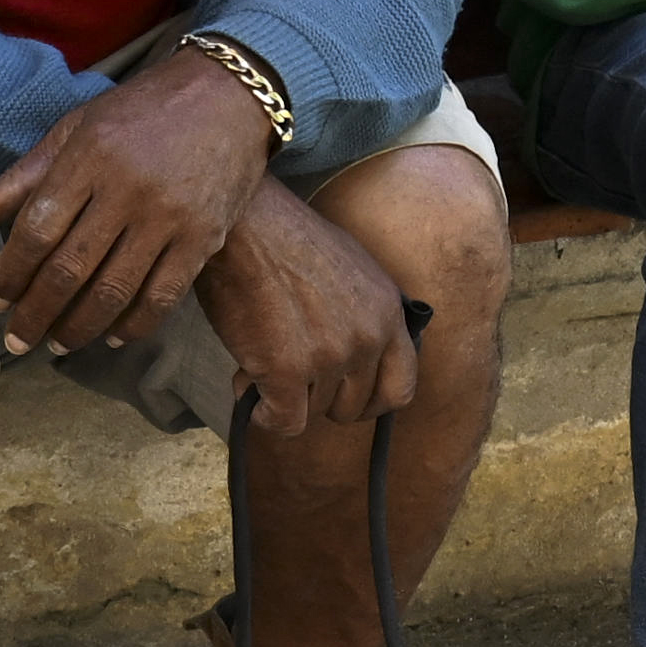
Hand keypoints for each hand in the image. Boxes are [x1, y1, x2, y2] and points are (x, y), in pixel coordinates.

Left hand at [0, 48, 272, 355]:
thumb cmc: (141, 112)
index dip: (12, 272)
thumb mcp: (76, 129)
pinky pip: (161, 297)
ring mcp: (168, 217)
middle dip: (36, 313)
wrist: (228, 96)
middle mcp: (126, 190)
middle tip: (16, 340)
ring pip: (113, 292)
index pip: (37, 230)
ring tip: (56, 345)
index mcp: (88, 159)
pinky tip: (110, 337)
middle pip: (69, 270)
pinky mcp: (202, 237)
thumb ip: (24, 176)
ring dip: (78, 328)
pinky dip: (133, 325)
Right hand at [184, 175, 422, 433]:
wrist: (244, 224)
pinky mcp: (289, 369)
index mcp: (388, 312)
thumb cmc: (287, 239)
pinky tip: (247, 388)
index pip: (401, 388)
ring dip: (284, 398)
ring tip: (261, 361)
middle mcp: (367, 337)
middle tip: (291, 374)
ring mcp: (330, 355)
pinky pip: (285, 422)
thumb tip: (355, 358)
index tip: (346, 400)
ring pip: (312, 413)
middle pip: (352, 408)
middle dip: (319, 399)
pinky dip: (264, 415)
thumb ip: (365, 316)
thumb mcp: (353, 270)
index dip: (371, 403)